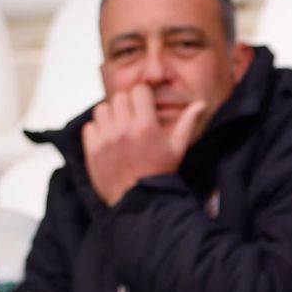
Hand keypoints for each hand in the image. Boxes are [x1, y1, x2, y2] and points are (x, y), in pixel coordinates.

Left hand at [81, 84, 205, 206]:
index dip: (142, 97)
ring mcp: (107, 139)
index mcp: (146, 126)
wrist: (142, 200)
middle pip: (119, 97)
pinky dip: (98, 131)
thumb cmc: (160, 173)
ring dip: (110, 116)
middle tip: (132, 119)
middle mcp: (124, 129)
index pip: (138, 90)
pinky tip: (109, 140)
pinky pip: (90, 127)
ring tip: (119, 128)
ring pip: (102, 109)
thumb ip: (188, 122)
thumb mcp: (178, 148)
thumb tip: (201, 104)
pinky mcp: (93, 150)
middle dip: (127, 105)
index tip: (144, 106)